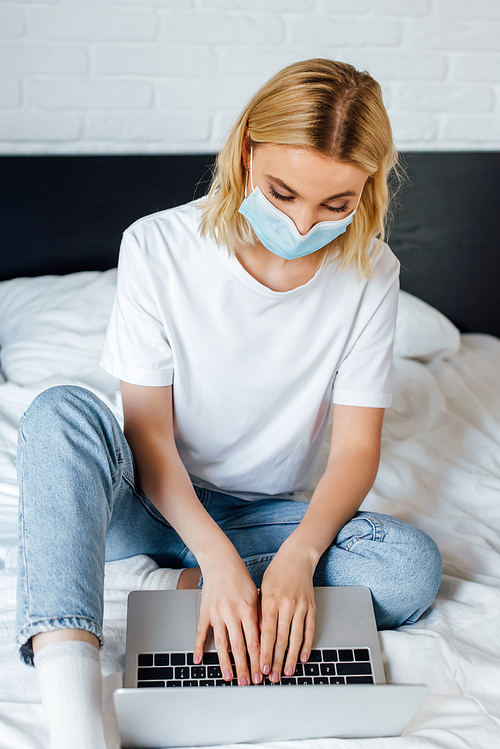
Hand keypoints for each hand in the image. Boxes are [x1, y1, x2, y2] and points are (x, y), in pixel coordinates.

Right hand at [194, 553, 261, 685]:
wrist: (220, 561)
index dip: (259, 659)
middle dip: (245, 667)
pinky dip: (198, 647)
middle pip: (239, 646)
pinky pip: (201, 632)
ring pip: (221, 643)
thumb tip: (264, 639)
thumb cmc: (240, 577)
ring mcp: (216, 613)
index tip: (262, 673)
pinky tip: (199, 660)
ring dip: (225, 663)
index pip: (255, 640)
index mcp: (248, 609)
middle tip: (249, 682)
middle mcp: (232, 612)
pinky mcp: (204, 611)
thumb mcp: (256, 595)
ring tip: (229, 677)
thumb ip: (259, 617)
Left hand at [259, 545, 315, 681]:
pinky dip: (306, 646)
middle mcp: (287, 605)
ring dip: (290, 658)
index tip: (260, 667)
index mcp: (271, 601)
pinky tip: (302, 658)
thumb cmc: (276, 574)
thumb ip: (260, 614)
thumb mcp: (262, 591)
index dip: (264, 652)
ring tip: (286, 672)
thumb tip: (256, 638)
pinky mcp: (311, 607)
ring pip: (296, 638)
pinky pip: (309, 630)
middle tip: (272, 677)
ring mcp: (301, 607)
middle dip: (275, 660)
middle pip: (281, 639)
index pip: (266, 633)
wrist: (297, 558)